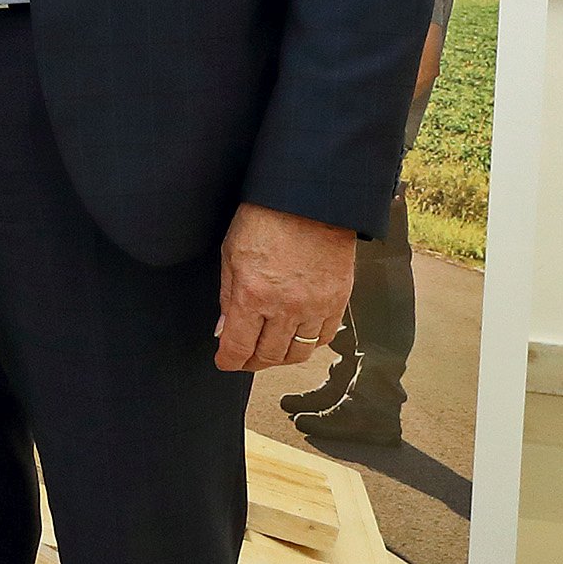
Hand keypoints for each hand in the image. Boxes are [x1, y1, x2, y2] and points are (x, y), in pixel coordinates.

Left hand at [216, 203, 357, 372]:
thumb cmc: (266, 219)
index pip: (238, 346)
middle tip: (245, 360)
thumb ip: (227, 296)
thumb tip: (224, 329)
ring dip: (280, 357)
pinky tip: (297, 338)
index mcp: (253, 295)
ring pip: (298, 353)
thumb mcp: (231, 254)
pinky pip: (324, 338)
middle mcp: (285, 307)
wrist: (310, 200)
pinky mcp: (338, 302)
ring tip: (270, 352)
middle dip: (252, 362)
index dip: (229, 360)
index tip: (225, 362)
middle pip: (268, 356)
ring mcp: (315, 307)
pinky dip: (309, 344)